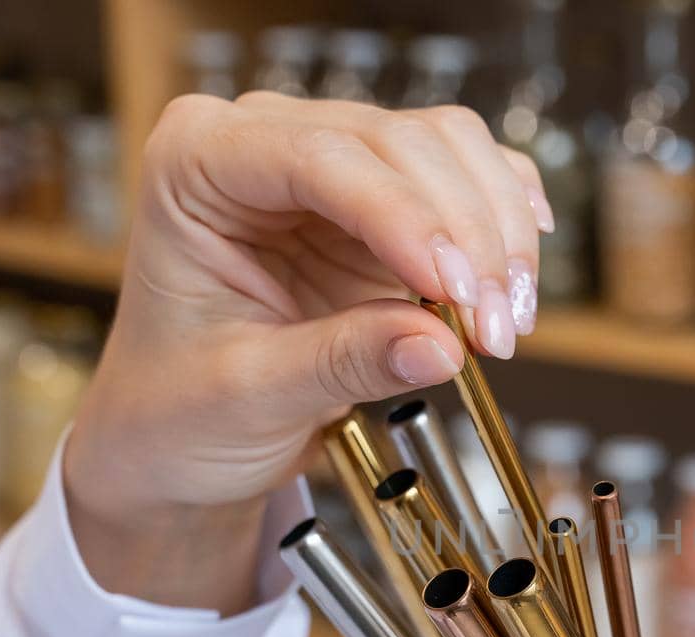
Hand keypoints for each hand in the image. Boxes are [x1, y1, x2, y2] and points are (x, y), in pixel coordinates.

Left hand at [64, 93, 549, 612]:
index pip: (320, 155)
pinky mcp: (385, 201)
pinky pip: (467, 179)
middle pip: (400, 141)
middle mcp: (265, 142)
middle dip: (465, 235)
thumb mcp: (248, 396)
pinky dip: (504, 224)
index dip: (403, 216)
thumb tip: (440, 346)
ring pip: (450, 150)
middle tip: (495, 331)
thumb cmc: (178, 408)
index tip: (455, 292)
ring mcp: (332, 165)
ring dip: (497, 232)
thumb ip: (341, 363)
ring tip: (507, 324)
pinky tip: (517, 278)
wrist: (177, 436)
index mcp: (197, 163)